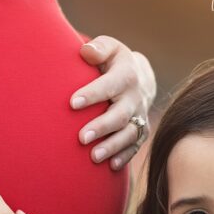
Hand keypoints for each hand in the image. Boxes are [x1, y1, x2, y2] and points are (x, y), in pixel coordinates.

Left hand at [73, 36, 155, 170]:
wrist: (139, 76)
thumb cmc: (112, 61)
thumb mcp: (109, 47)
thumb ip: (99, 48)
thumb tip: (86, 52)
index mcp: (127, 74)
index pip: (110, 84)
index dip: (93, 94)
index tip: (72, 103)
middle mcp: (135, 97)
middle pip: (120, 114)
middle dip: (101, 127)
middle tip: (81, 138)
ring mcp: (139, 116)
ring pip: (129, 134)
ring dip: (112, 146)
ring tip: (93, 157)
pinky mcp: (140, 130)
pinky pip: (135, 145)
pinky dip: (125, 156)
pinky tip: (111, 166)